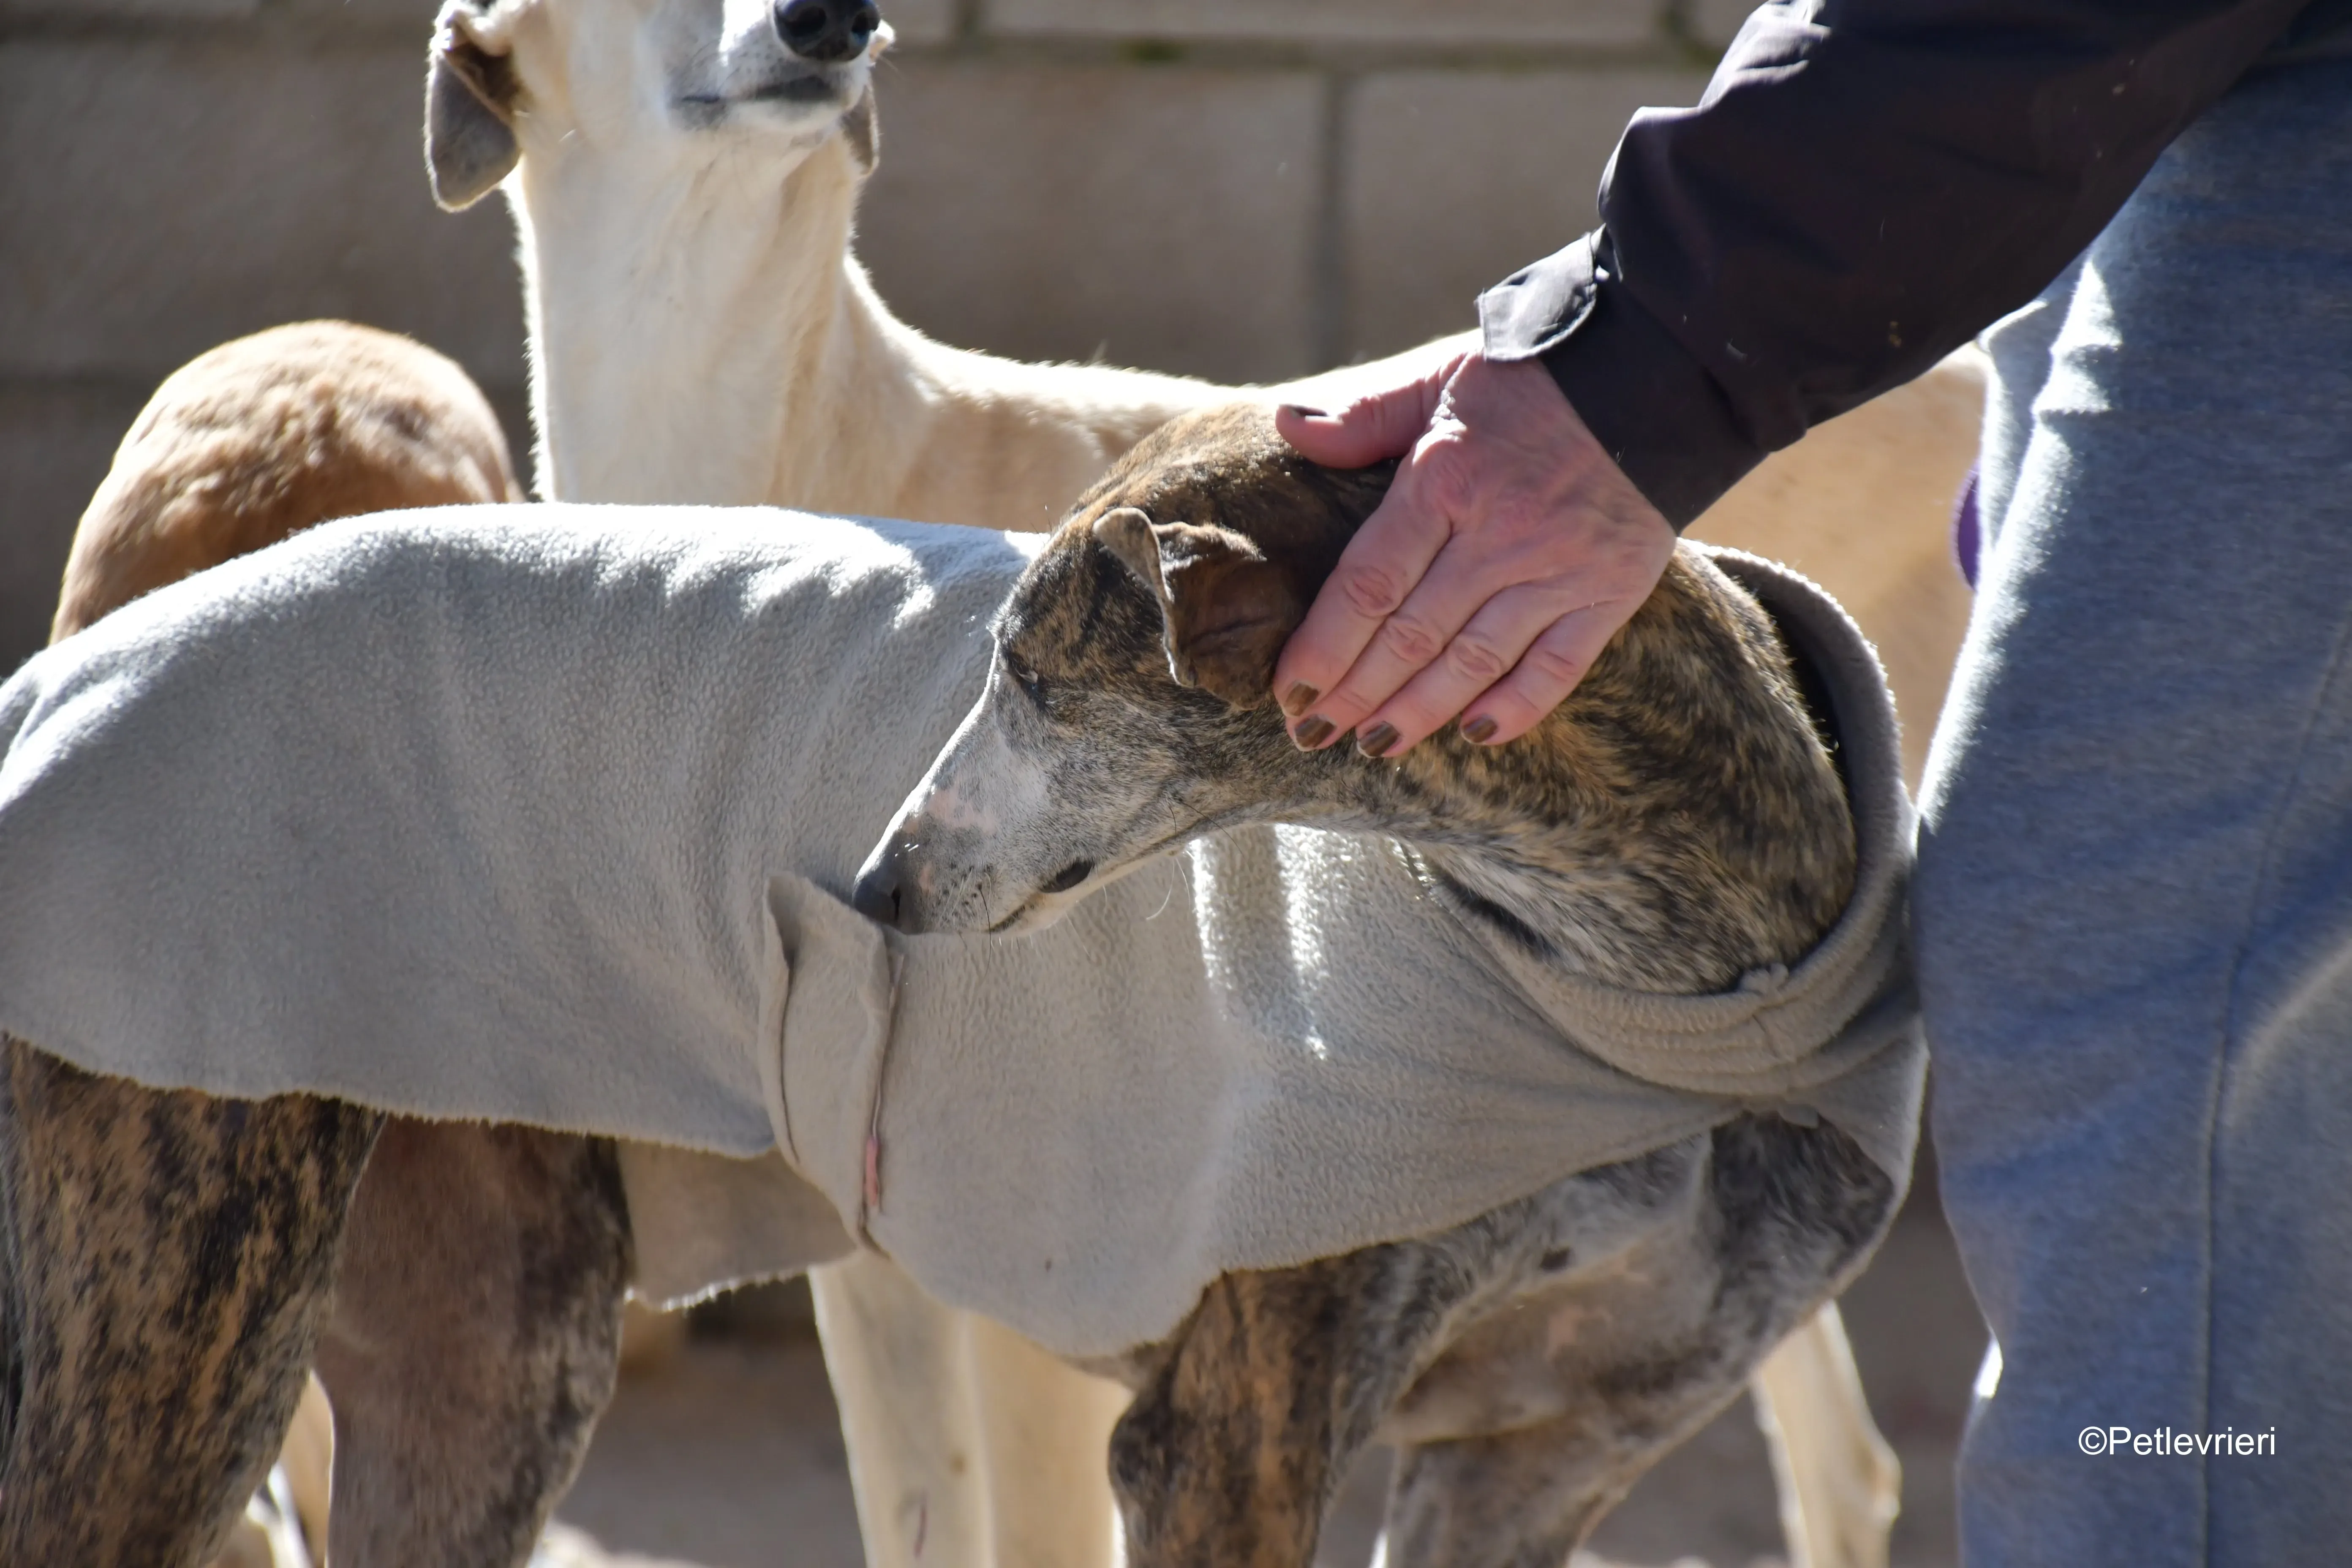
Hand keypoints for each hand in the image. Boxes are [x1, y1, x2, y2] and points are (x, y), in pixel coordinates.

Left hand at [1272, 351, 1675, 756]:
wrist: (1658, 374)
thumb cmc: (1533, 378)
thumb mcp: (1441, 377)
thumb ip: (1367, 414)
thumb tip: (1286, 426)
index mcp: (1446, 480)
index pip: (1369, 585)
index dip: (1324, 647)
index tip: (1289, 690)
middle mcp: (1501, 534)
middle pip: (1412, 636)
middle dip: (1355, 694)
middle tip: (1311, 733)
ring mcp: (1559, 569)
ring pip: (1475, 662)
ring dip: (1419, 712)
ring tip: (1375, 746)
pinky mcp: (1611, 593)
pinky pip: (1557, 668)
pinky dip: (1516, 707)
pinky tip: (1475, 735)